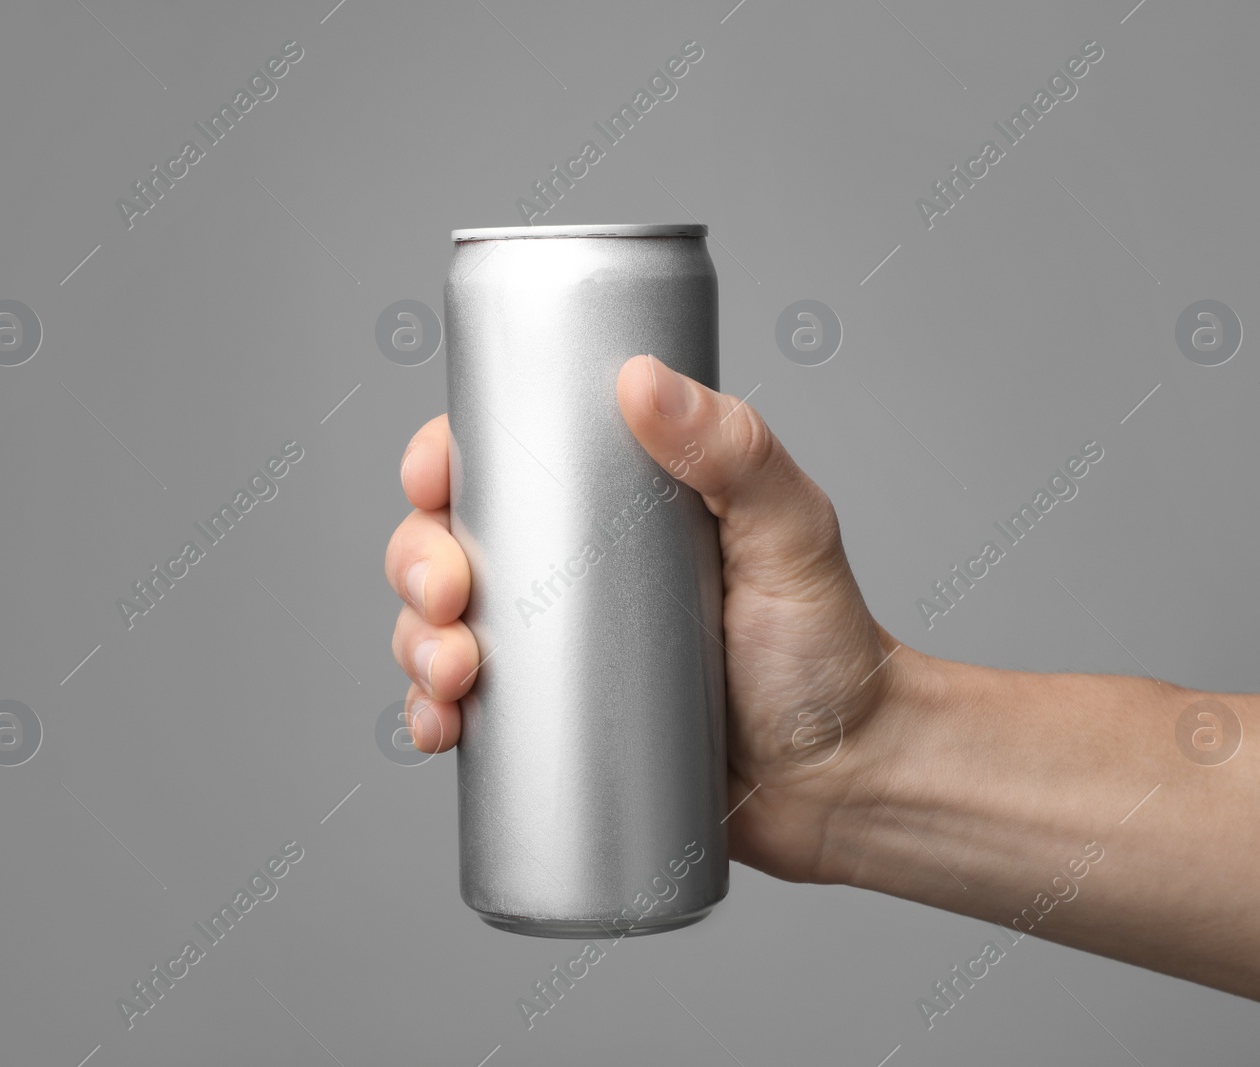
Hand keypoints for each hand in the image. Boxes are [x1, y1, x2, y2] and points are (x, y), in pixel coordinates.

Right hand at [384, 354, 911, 885]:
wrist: (845, 780)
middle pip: (452, 544)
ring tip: (452, 676)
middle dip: (417, 563)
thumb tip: (640, 377)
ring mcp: (560, 653)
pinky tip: (436, 729)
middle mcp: (575, 572)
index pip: (506, 462)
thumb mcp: (791, 532)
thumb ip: (736, 451)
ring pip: (442, 628)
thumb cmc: (830, 648)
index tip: (431, 478)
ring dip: (414, 643)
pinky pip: (465, 715)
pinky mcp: (557, 727)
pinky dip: (430, 716)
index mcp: (617, 506)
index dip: (444, 461)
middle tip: (451, 596)